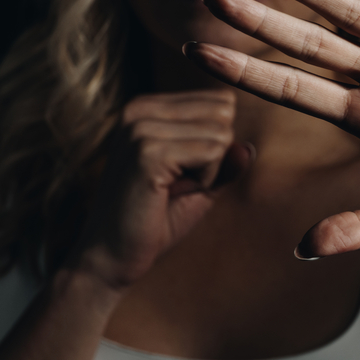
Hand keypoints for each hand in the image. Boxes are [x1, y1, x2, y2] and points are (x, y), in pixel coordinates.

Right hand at [71, 90, 251, 288]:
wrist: (110, 257)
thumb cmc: (154, 221)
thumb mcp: (200, 184)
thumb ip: (225, 162)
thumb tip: (250, 148)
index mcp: (146, 107)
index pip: (221, 102)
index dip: (216, 144)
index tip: (182, 172)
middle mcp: (139, 109)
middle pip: (224, 112)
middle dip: (215, 155)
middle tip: (179, 184)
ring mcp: (140, 127)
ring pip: (221, 133)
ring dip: (208, 171)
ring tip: (171, 191)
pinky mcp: (147, 151)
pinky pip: (213, 152)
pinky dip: (205, 180)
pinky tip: (170, 195)